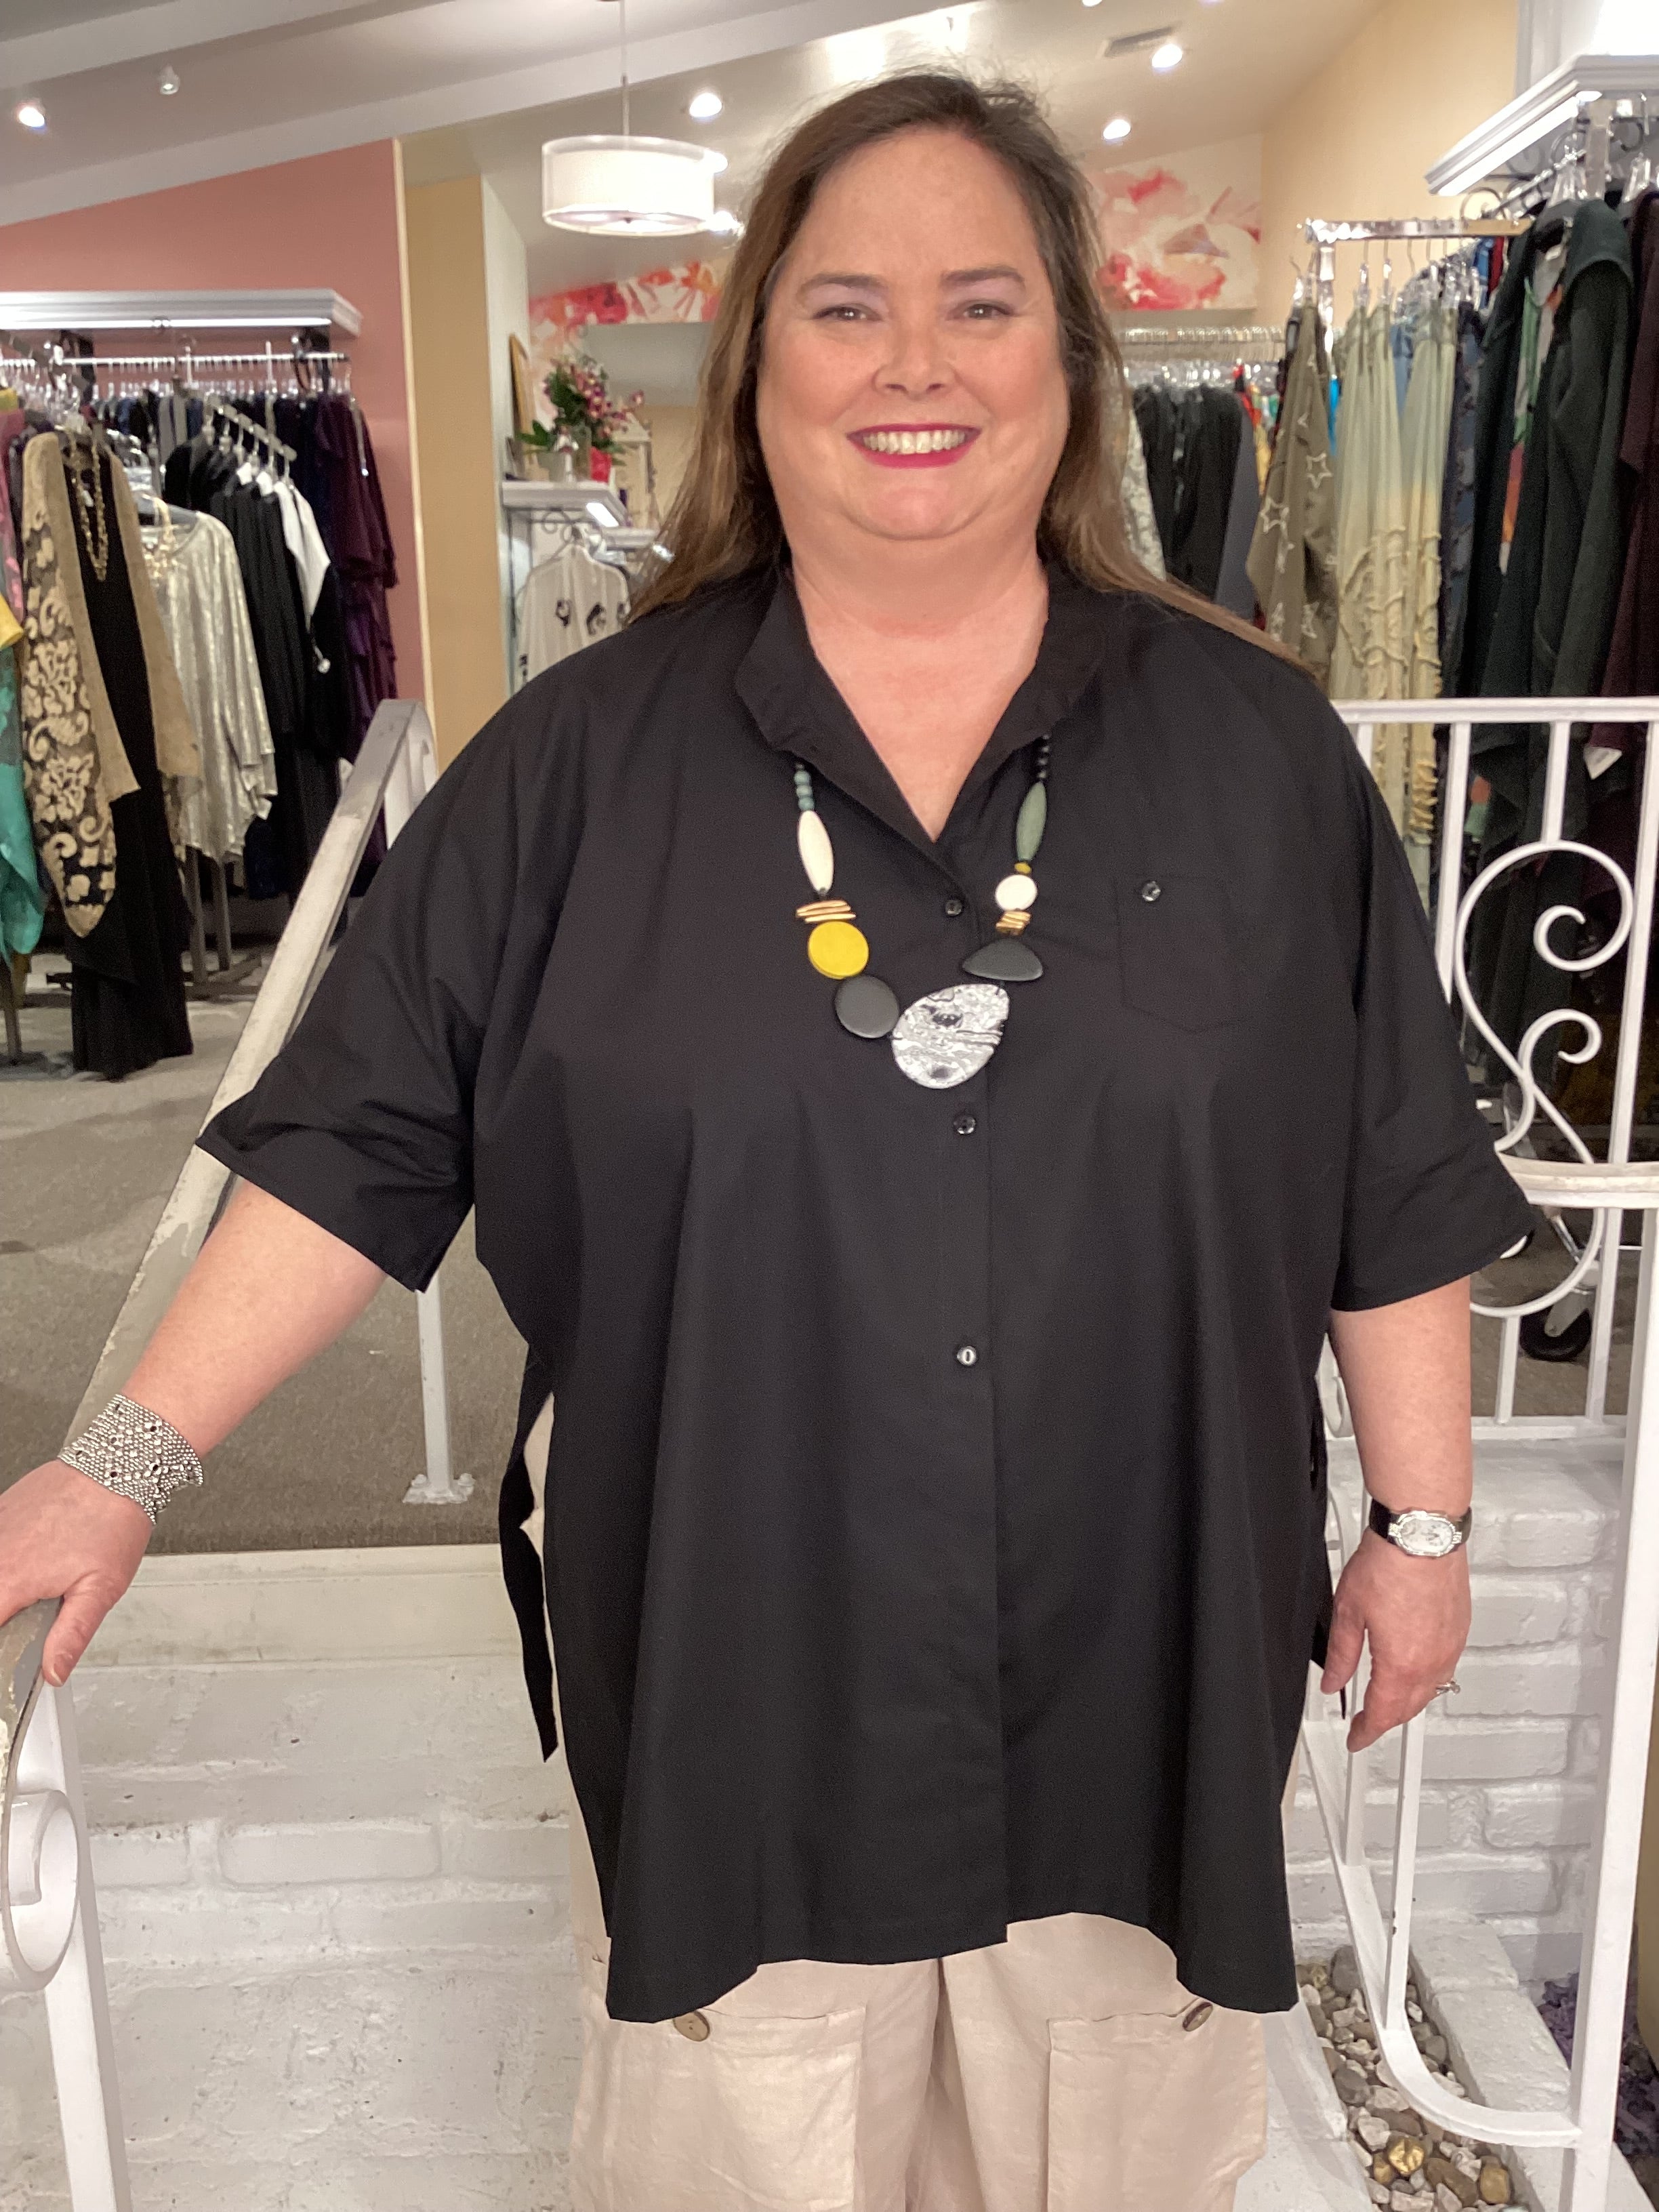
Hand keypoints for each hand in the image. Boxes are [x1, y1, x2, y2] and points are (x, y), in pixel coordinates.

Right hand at [0, 1460, 152, 1685]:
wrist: (120, 1466)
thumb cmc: (114, 1521)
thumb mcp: (100, 1590)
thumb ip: (70, 1636)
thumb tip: (53, 1673)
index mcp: (12, 1580)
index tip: (9, 1649)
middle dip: (5, 1612)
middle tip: (26, 1615)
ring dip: (6, 1586)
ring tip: (33, 1588)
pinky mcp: (2, 1512)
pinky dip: (6, 1560)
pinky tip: (31, 1561)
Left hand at [1320, 1528, 1469, 1752]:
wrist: (1421, 1535)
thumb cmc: (1389, 1565)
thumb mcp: (1348, 1612)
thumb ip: (1341, 1655)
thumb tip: (1332, 1682)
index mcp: (1401, 1664)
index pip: (1382, 1715)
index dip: (1365, 1732)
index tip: (1355, 1739)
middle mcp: (1431, 1662)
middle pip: (1408, 1709)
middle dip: (1386, 1721)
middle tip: (1367, 1723)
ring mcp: (1450, 1647)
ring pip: (1431, 1691)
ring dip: (1408, 1703)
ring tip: (1389, 1702)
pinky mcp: (1460, 1630)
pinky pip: (1445, 1668)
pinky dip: (1428, 1679)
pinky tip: (1416, 1671)